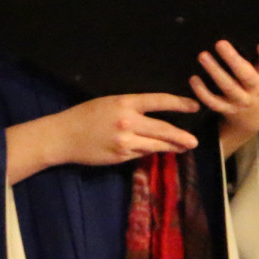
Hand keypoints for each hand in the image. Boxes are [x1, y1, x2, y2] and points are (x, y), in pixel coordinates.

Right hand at [53, 92, 200, 166]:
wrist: (63, 136)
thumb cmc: (86, 115)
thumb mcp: (110, 103)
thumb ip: (131, 109)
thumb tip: (153, 117)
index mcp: (125, 103)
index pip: (159, 101)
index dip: (179, 104)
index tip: (195, 106)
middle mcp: (127, 122)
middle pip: (162, 130)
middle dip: (181, 136)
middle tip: (195, 141)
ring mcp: (124, 142)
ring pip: (154, 145)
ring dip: (170, 147)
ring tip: (183, 148)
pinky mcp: (120, 157)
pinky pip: (140, 154)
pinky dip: (150, 152)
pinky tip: (158, 152)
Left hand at [192, 28, 258, 156]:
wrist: (255, 120)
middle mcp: (255, 89)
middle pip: (245, 75)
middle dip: (233, 60)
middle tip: (220, 43)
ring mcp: (240, 100)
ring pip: (227, 87)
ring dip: (215, 72)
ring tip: (203, 56)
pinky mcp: (226, 109)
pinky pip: (214, 102)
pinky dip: (203, 92)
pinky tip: (193, 79)